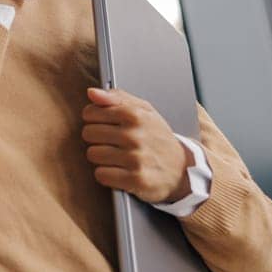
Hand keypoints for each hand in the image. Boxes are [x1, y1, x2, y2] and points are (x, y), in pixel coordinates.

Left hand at [80, 86, 193, 203]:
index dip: (94, 120)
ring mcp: (135, 158)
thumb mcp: (144, 110)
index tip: (105, 125)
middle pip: (88, 134)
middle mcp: (134, 135)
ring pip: (92, 154)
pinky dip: (106, 174)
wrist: (182, 167)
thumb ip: (116, 97)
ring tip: (116, 157)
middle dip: (97, 139)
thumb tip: (92, 93)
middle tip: (112, 143)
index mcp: (134, 115)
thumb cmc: (158, 137)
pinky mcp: (135, 179)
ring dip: (101, 157)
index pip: (90, 113)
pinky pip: (101, 174)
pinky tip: (119, 171)